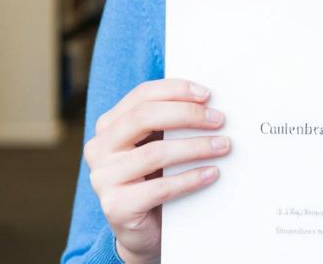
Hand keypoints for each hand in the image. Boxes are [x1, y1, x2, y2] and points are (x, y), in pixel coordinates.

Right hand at [83, 78, 230, 263]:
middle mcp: (99, 148)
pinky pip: (159, 188)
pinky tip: (211, 173)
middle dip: (187, 114)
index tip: (207, 95)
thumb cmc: (154, 180)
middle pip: (144, 117)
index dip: (175, 90)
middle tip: (219, 119)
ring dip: (195, 146)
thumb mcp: (157, 145)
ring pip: (155, 153)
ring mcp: (103, 178)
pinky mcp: (116, 206)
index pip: (141, 95)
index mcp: (109, 126)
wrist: (142, 231)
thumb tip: (208, 103)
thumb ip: (169, 124)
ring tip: (223, 145)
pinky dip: (190, 179)